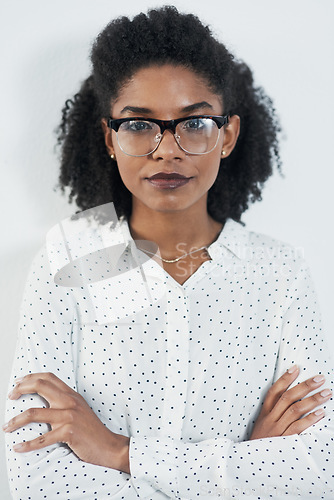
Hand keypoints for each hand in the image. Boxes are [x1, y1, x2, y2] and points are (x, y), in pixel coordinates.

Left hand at [3, 372, 129, 472]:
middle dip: (21, 389)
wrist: (108, 445)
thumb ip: (64, 401)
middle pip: (41, 386)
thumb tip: (45, 400)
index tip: (17, 383)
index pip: (48, 377)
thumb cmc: (91, 430)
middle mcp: (69, 402)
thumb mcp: (79, 409)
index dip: (30, 377)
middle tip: (10, 396)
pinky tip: (19, 447)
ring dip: (16, 420)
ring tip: (6, 426)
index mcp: (71, 395)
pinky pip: (42, 438)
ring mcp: (69, 416)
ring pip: (35, 413)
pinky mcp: (68, 432)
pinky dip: (28, 444)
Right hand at [250, 365, 331, 439]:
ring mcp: (277, 430)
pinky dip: (310, 419)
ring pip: (295, 410)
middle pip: (288, 397)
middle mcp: (271, 419)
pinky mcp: (284, 442)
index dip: (285, 379)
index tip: (296, 368)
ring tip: (326, 393)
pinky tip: (320, 413)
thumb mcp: (262, 424)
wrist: (251, 464)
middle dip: (305, 386)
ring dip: (313, 400)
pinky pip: (298, 428)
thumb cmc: (261, 442)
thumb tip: (291, 397)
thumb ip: (274, 412)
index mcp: (265, 413)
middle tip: (319, 379)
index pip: (274, 391)